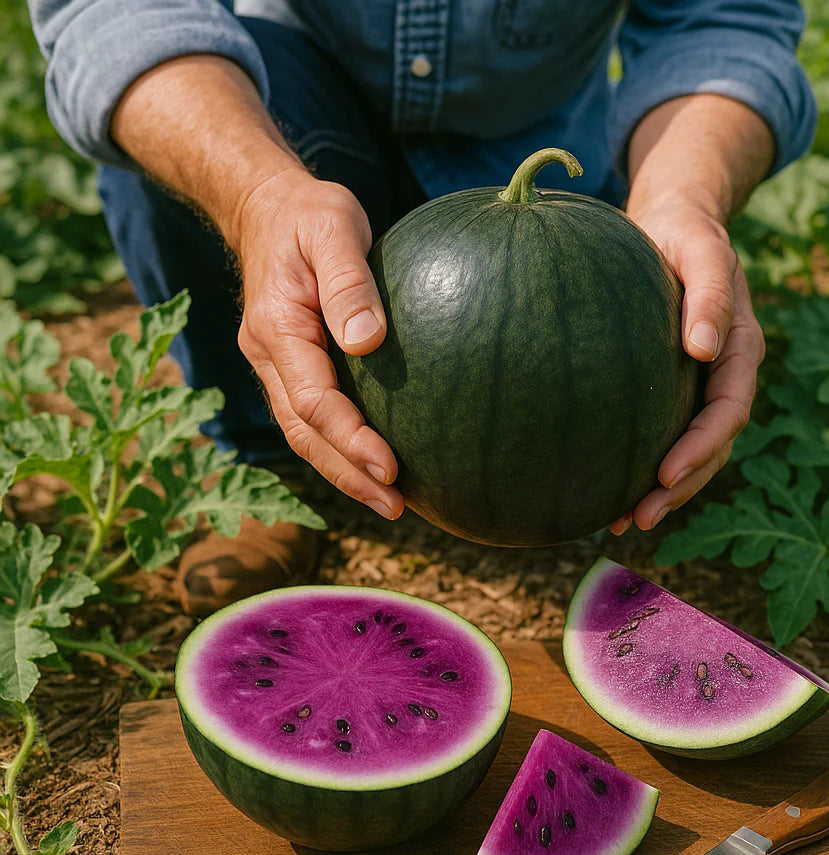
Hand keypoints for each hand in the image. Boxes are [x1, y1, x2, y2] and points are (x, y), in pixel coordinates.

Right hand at [234, 168, 403, 520]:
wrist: (267, 207)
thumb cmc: (309, 214)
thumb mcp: (334, 226)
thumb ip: (349, 282)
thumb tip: (367, 341)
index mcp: (276, 328)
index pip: (313, 400)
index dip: (350, 440)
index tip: (390, 468)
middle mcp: (268, 355)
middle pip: (305, 433)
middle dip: (348, 476)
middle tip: (396, 507)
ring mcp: (276, 365)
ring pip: (305, 434)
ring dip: (344, 472)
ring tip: (391, 502)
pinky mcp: (292, 367)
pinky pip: (312, 418)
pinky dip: (340, 448)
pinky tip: (376, 465)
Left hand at [610, 200, 764, 532]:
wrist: (672, 226)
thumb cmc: (682, 233)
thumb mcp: (698, 249)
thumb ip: (709, 294)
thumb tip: (706, 348)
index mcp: (739, 347)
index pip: (728, 409)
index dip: (701, 447)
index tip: (665, 474)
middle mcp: (724, 375)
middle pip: (712, 446)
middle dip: (680, 487)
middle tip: (638, 518)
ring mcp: (700, 386)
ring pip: (692, 452)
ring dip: (663, 492)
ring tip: (623, 522)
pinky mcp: (674, 390)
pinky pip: (665, 436)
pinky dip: (643, 468)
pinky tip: (609, 495)